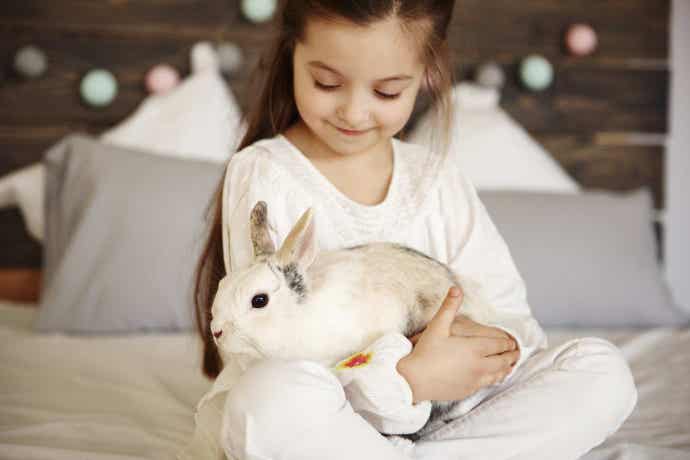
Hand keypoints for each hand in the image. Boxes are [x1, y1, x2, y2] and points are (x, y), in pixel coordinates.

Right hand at [396, 287, 519, 402]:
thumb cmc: (425, 352)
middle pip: (503, 360)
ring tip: (510, 366)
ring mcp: (475, 380)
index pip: (499, 345)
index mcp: (474, 348)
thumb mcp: (437, 326)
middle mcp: (479, 365)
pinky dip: (495, 379)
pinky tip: (493, 377)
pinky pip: (487, 384)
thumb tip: (456, 288)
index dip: (508, 343)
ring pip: (498, 374)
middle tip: (517, 353)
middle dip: (512, 356)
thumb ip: (449, 307)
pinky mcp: (468, 390)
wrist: (414, 380)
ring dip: (506, 369)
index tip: (513, 342)